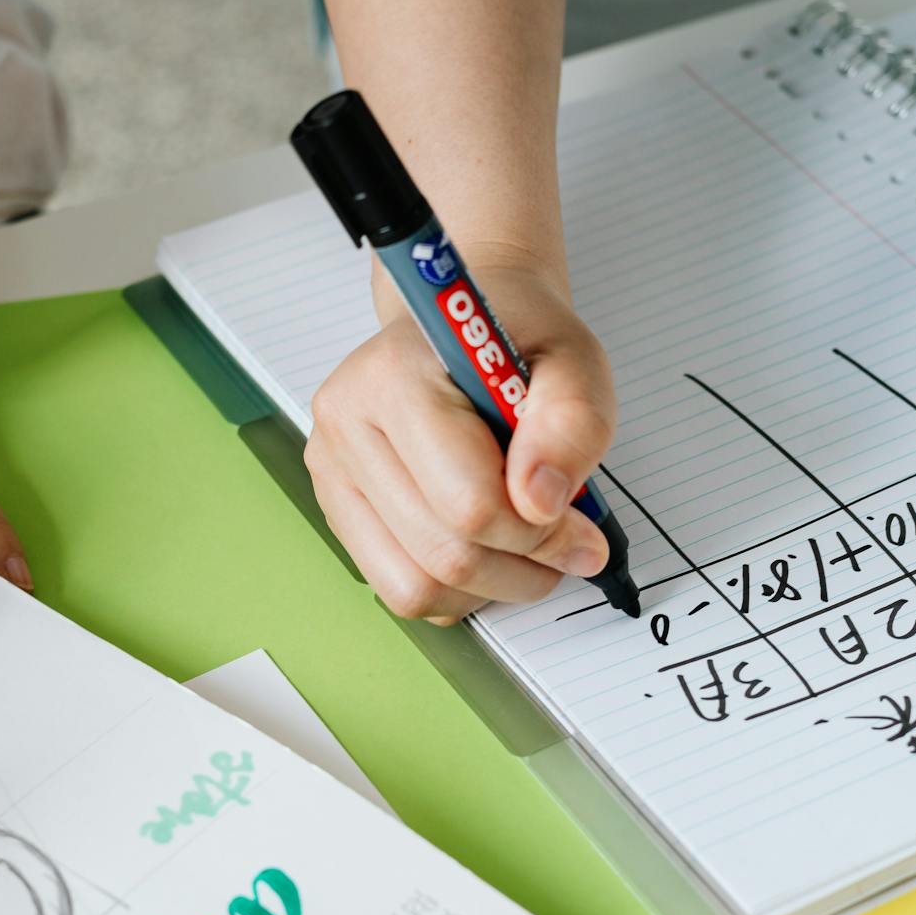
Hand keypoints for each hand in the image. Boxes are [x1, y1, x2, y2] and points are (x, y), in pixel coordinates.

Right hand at [305, 247, 616, 621]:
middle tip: (568, 549)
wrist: (456, 325)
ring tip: (528, 550)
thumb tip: (540, 502)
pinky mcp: (335, 501)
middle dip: (522, 568)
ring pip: (414, 586)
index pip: (468, 503)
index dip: (541, 535)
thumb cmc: (511, 340)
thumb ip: (573, 422)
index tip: (584, 532)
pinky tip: (485, 548)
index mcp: (395, 377)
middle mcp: (346, 424)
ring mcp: (331, 468)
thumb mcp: (572, 359)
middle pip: (442, 554)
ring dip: (489, 587)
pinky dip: (454, 588)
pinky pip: (396, 587)